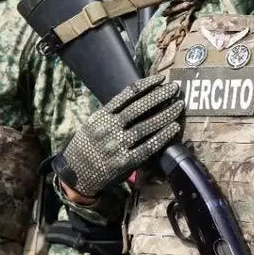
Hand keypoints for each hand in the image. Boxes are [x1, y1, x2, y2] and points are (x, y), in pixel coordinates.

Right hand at [52, 74, 182, 197]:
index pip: (126, 95)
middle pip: (138, 108)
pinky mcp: (125, 162)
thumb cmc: (85, 147)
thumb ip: (109, 115)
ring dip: (164, 114)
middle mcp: (109, 128)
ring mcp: (117, 145)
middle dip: (159, 96)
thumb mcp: (90, 125)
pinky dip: (162, 137)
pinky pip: (147, 147)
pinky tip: (173, 128)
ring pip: (145, 126)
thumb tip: (135, 101)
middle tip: (175, 88)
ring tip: (179, 105)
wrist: (75, 175)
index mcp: (100, 116)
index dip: (145, 85)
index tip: (160, 79)